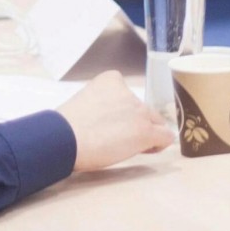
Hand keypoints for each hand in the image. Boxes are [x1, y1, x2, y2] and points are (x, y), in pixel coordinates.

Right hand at [56, 71, 173, 172]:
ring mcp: (139, 111)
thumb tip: (106, 120)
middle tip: (116, 138)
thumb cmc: (66, 125)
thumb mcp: (85, 101)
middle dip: (135, 123)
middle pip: (143, 110)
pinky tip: (143, 150)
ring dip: (144, 134)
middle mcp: (128, 93)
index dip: (123, 111)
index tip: (110, 122)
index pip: (128, 95)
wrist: (63, 138)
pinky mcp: (145, 131)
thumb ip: (102, 104)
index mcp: (111, 80)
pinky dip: (157, 145)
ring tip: (125, 146)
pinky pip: (166, 137)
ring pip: (156, 123)